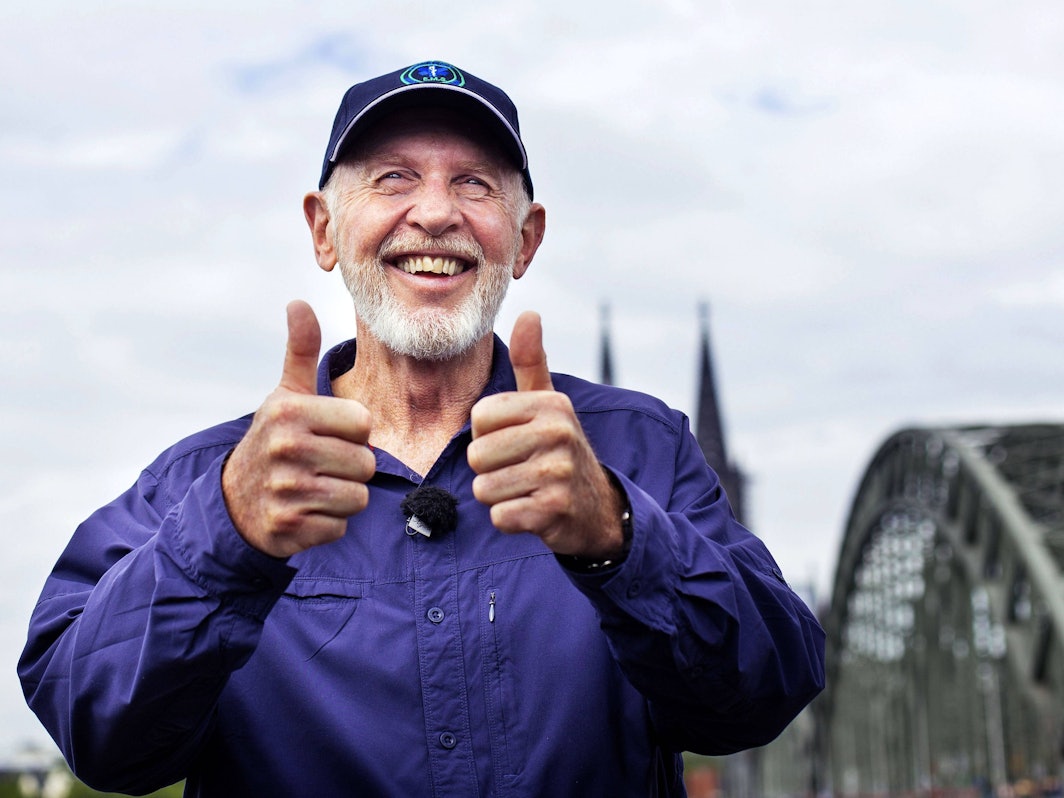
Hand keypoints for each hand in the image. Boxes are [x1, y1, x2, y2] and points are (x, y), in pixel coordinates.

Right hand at [222, 300, 375, 557]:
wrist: (234, 502)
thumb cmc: (273, 441)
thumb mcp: (285, 395)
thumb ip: (300, 350)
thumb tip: (299, 301)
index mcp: (290, 410)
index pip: (363, 422)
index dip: (353, 431)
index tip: (327, 433)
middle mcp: (286, 448)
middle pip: (366, 463)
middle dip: (351, 467)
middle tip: (320, 464)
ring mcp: (285, 490)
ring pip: (358, 496)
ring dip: (342, 496)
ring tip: (315, 486)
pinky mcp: (289, 527)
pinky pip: (340, 527)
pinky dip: (328, 524)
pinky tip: (305, 511)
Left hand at [468, 311, 625, 557]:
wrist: (597, 509)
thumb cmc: (558, 450)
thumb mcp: (548, 404)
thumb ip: (532, 361)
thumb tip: (529, 313)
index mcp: (551, 404)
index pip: (480, 417)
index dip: (488, 434)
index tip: (515, 441)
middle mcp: (557, 434)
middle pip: (477, 455)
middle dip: (491, 469)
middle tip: (521, 470)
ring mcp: (558, 473)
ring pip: (485, 488)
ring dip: (500, 496)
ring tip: (527, 489)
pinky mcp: (553, 510)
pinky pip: (499, 516)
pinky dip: (510, 519)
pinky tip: (533, 511)